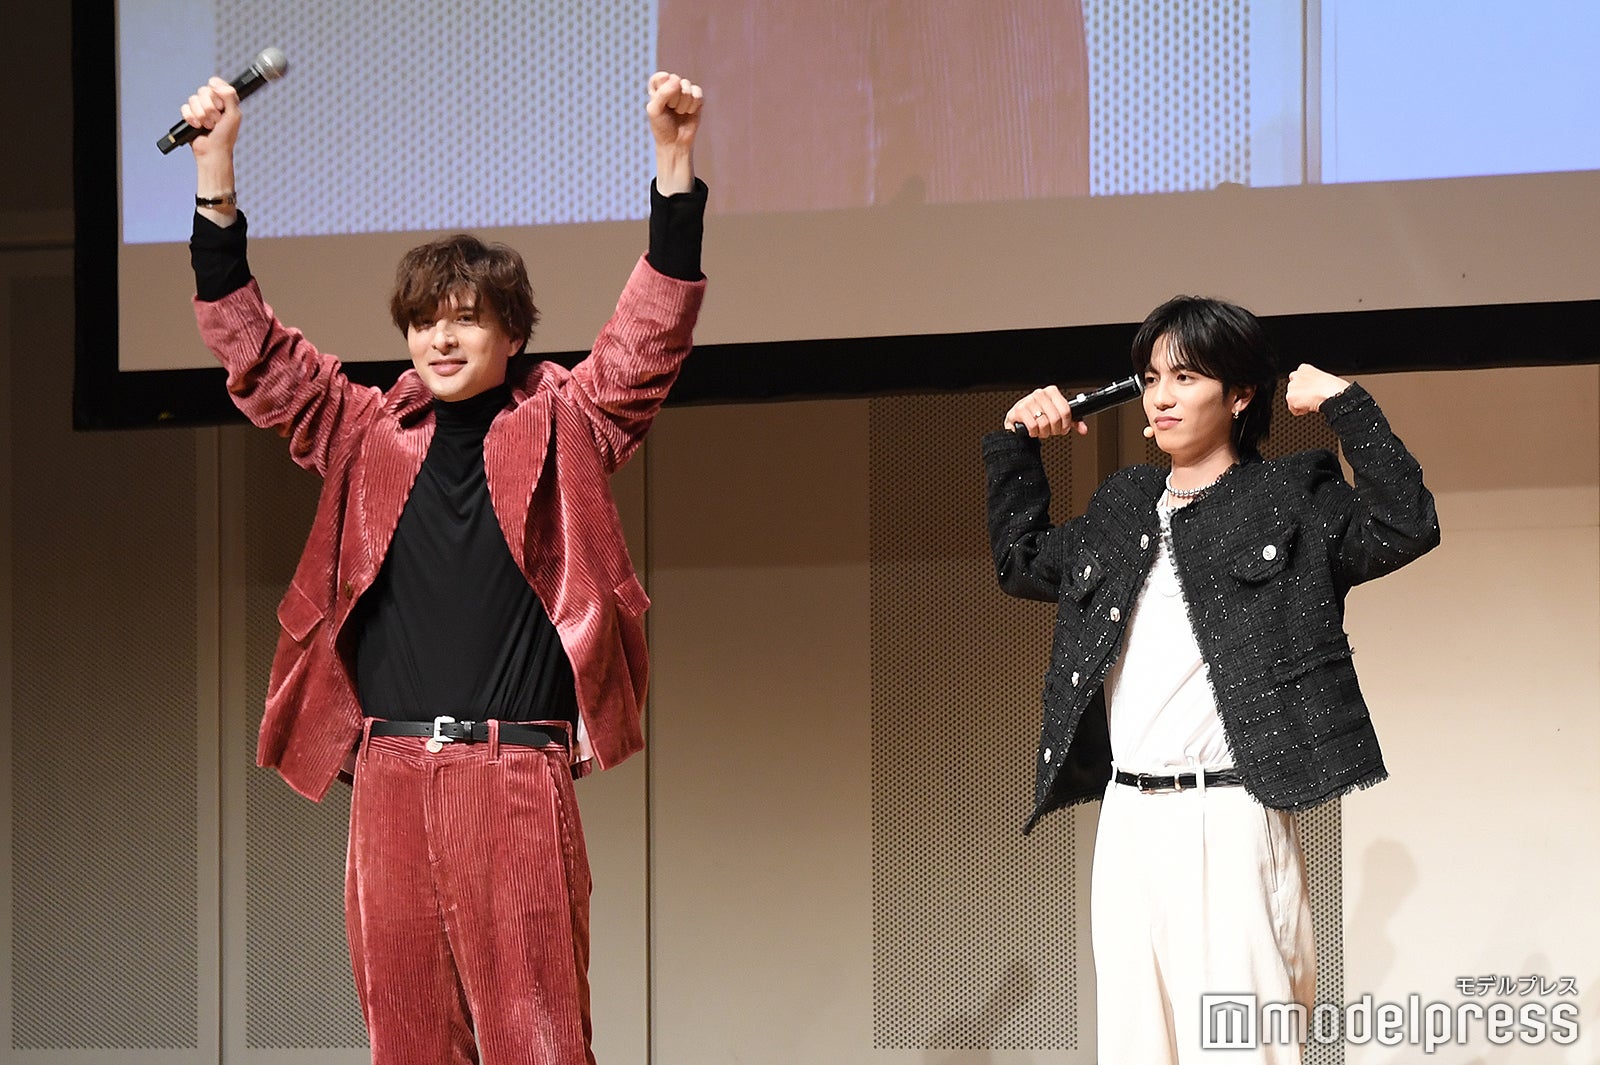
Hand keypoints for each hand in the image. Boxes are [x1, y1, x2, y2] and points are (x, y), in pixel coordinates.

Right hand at [181, 77, 240, 158]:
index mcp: (225, 100)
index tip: (220, 104)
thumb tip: (216, 84)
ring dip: (201, 115)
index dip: (216, 92)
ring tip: (208, 126)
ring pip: (193, 99)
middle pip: (203, 91)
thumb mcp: (234, 115)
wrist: (212, 151)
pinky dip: (191, 118)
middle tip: (217, 120)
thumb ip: (230, 96)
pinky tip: (197, 127)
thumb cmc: (226, 136)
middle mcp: (213, 103)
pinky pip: (185, 108)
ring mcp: (201, 109)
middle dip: (210, 108)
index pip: (215, 83)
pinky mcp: (190, 116)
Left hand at [648, 71, 702, 194]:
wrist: (675, 144)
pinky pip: (698, 94)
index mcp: (657, 87)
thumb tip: (677, 80)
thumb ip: (662, 93)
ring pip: (687, 87)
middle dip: (672, 99)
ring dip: (683, 104)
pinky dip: (693, 106)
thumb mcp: (655, 111)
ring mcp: (685, 92)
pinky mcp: (696, 99)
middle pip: (675, 80)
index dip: (661, 88)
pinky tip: (688, 113)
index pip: (660, 76)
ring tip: (679, 113)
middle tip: (670, 110)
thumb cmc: (662, 127)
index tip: (660, 102)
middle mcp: (671, 87)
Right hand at [1003, 386, 1087, 438]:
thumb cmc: (1038, 416)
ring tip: (1041, 431)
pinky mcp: (1019, 410)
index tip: (1063, 428)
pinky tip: (1032, 430)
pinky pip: (1033, 426)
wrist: (1019, 419)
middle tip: (1051, 431)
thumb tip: (1083, 429)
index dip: (1066, 424)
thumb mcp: (1057, 417)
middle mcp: (1040, 394)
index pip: (1066, 410)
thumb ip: (1072, 422)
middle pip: (1056, 418)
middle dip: (1054, 430)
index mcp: (1051, 392)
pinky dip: (1034, 433)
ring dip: (1044, 433)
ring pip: (1044, 423)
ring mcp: (1028, 401)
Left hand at [1285, 363, 1350, 415]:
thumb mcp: (1322, 378)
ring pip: (1292, 399)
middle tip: (1312, 398)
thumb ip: (1312, 381)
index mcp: (1304, 368)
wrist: (1332, 392)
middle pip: (1293, 389)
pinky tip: (1309, 406)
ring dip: (1300, 403)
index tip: (1311, 390)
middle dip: (1300, 395)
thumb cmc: (1333, 386)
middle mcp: (1296, 375)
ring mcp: (1292, 386)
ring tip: (1312, 402)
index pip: (1297, 378)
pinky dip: (1300, 411)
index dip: (1305, 387)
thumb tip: (1312, 389)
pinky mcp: (1290, 397)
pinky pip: (1293, 409)